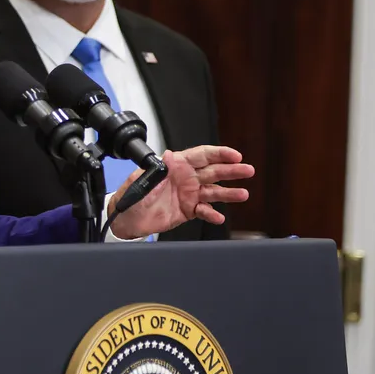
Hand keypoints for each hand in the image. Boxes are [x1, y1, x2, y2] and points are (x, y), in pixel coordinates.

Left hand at [109, 146, 253, 239]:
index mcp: (176, 165)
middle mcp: (186, 178)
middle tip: (248, 170)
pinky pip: (204, 211)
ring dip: (228, 193)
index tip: (234, 155)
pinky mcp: (188, 210)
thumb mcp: (142, 178)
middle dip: (232, 170)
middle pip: (214, 172)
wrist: (126, 219)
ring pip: (214, 192)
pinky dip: (212, 214)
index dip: (219, 154)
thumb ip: (158, 169)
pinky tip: (218, 216)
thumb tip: (168, 155)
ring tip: (242, 194)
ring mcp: (189, 194)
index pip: (202, 155)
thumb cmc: (132, 195)